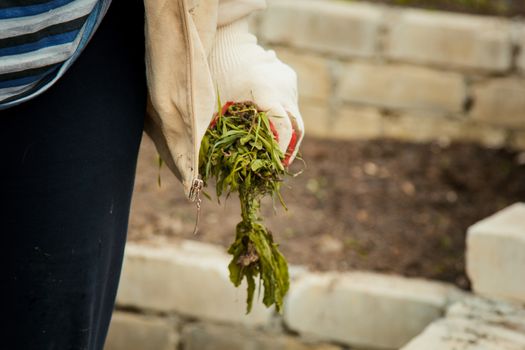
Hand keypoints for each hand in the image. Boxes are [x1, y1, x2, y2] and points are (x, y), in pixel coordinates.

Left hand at [208, 18, 303, 165]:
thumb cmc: (219, 73)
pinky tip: (272, 123)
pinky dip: (284, 114)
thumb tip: (221, 160)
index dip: (284, 149)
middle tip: (282, 164)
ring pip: (295, 113)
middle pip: (297, 125)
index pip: (285, 128)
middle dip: (291, 147)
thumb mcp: (221, 103)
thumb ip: (224, 129)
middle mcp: (285, 89)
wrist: (229, 42)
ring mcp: (290, 82)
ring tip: (275, 147)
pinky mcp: (290, 77)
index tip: (278, 163)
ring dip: (287, 131)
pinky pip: (290, 101)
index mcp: (267, 94)